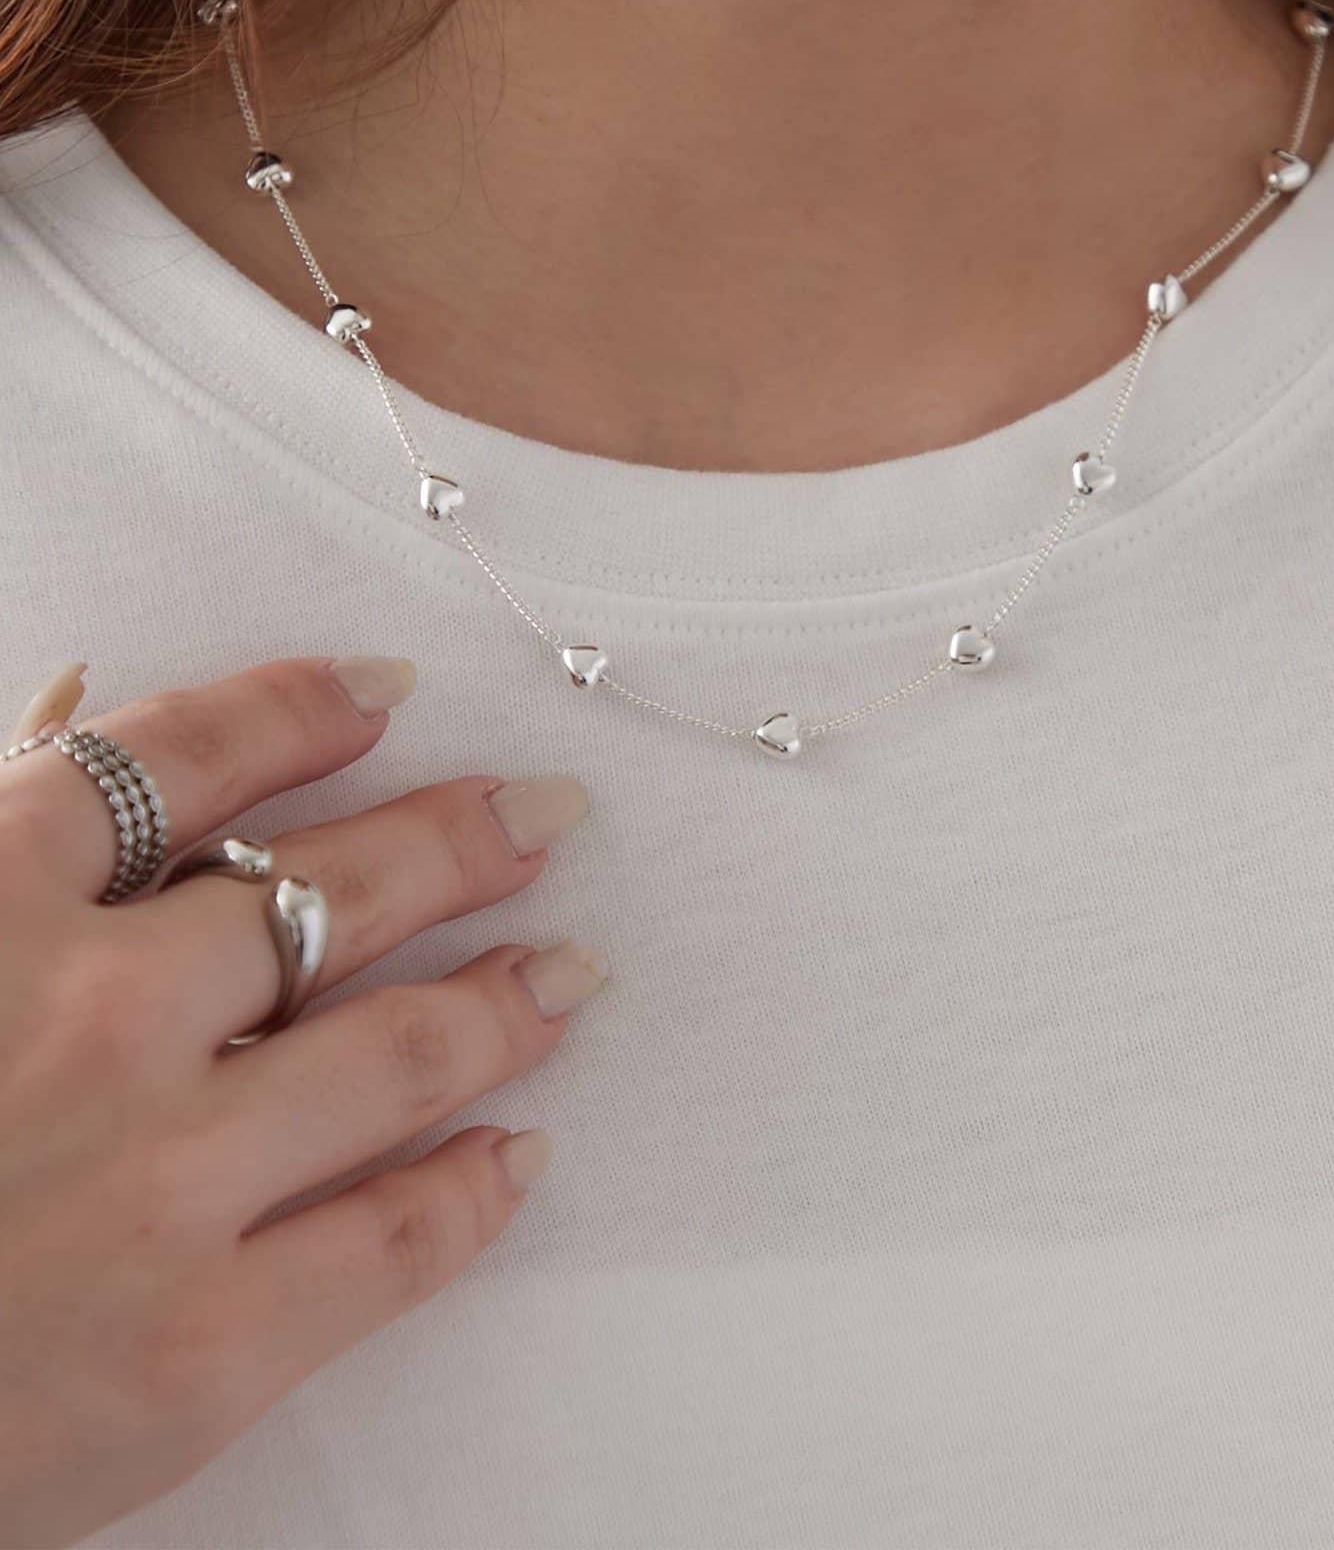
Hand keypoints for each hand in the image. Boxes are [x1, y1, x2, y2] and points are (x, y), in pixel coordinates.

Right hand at [0, 655, 602, 1547]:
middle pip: (332, 891)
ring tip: (570, 972)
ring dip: (505, 1001)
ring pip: (398, 1052)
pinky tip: (519, 1156)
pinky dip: (472, 1193)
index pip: (184, 756)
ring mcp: (159, 1183)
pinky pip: (389, 1243)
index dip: (301, 710)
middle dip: (460, 840)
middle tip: (547, 813)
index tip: (387, 689)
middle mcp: (93, 1020)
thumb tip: (80, 722)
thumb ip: (2, 856)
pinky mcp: (198, 1349)